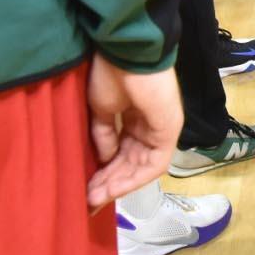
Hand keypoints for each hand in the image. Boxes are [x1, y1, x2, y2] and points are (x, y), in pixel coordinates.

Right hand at [84, 55, 183, 209]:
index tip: (85, 188)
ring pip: (141, 168)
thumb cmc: (112, 73)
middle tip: (87, 200)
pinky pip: (154, 164)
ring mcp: (161, 130)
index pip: (122, 152)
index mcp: (134, 117)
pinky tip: (112, 189)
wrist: (127, 53)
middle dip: (109, 183)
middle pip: (131, 163)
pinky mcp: (169, 132)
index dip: (104, 171)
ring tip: (94, 198)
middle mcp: (149, 126)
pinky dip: (134, 179)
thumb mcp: (100, 108)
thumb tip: (104, 159)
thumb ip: (104, 134)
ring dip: (118, 185)